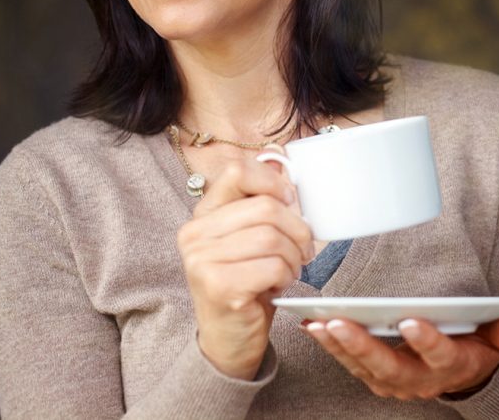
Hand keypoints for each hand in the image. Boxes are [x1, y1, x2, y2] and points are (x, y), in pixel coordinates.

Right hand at [177, 155, 314, 378]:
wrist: (230, 338)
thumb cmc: (248, 283)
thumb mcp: (251, 237)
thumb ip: (261, 202)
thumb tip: (280, 159)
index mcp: (204, 214)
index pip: (238, 171)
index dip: (274, 182)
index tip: (290, 202)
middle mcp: (195, 234)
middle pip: (267, 208)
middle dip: (298, 230)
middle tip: (302, 250)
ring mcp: (202, 260)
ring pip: (273, 237)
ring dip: (293, 257)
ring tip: (287, 270)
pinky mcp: (218, 286)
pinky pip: (273, 266)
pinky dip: (286, 276)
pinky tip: (276, 286)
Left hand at [302, 315, 498, 399]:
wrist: (461, 376)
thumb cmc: (477, 346)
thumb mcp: (498, 340)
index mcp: (453, 366)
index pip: (440, 356)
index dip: (426, 340)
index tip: (411, 320)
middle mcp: (420, 381)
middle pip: (389, 367)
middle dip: (363, 345)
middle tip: (340, 322)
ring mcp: (394, 382)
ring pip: (363, 367)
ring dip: (339, 346)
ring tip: (319, 321)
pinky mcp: (374, 377)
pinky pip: (349, 363)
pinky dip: (330, 345)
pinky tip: (313, 324)